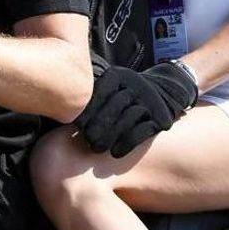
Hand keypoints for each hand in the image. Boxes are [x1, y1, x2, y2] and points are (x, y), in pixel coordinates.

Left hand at [74, 61, 197, 157]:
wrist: (166, 90)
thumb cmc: (123, 95)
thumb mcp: (109, 87)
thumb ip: (90, 97)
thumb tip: (62, 110)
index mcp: (118, 76)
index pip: (101, 91)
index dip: (89, 110)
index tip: (77, 127)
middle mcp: (135, 84)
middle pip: (115, 105)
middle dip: (99, 124)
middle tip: (87, 140)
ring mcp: (149, 99)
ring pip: (128, 118)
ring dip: (111, 136)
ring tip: (97, 149)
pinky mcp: (161, 116)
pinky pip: (143, 130)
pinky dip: (128, 143)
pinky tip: (116, 153)